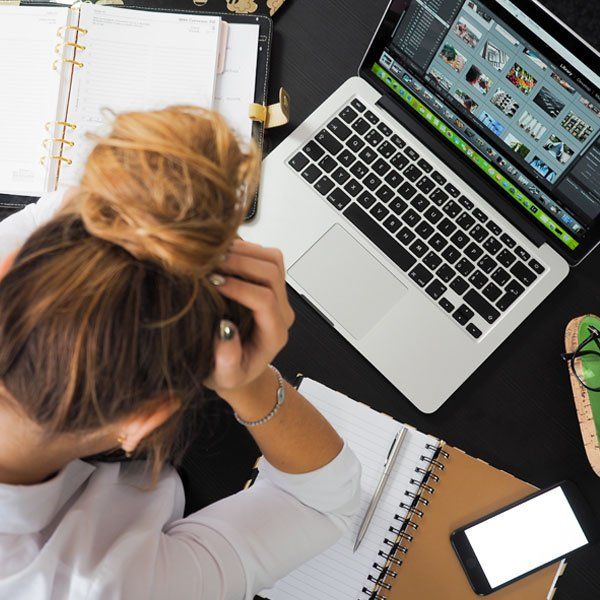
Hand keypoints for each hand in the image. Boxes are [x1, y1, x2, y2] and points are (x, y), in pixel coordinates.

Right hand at [204, 239, 294, 397]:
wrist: (238, 368)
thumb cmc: (230, 373)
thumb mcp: (224, 376)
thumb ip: (227, 360)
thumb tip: (224, 329)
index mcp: (274, 334)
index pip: (265, 300)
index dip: (239, 288)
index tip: (212, 283)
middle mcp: (281, 311)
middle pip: (272, 273)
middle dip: (240, 263)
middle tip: (210, 263)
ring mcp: (278, 295)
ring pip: (272, 259)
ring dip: (243, 251)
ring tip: (214, 255)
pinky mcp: (270, 283)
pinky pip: (265, 256)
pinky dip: (244, 249)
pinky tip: (220, 255)